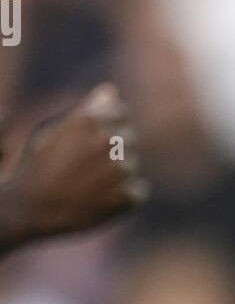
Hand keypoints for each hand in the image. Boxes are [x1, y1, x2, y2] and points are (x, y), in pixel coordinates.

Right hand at [0, 84, 147, 250]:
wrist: (28, 212)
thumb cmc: (35, 167)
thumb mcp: (49, 130)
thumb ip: (84, 109)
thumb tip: (111, 92)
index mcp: (91, 119)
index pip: (120, 111)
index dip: (106, 126)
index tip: (90, 142)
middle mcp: (109, 139)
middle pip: (129, 136)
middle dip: (112, 149)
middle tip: (85, 167)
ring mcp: (121, 168)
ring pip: (131, 164)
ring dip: (115, 174)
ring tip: (86, 185)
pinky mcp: (127, 195)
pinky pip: (137, 190)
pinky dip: (123, 197)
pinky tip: (98, 200)